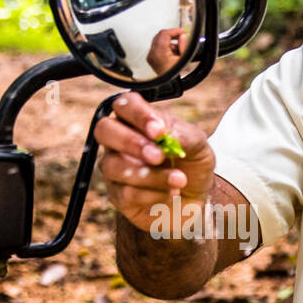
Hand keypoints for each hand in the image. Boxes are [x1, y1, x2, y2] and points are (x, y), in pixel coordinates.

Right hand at [94, 90, 213, 234]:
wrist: (197, 197)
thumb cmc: (191, 163)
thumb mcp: (198, 145)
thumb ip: (183, 135)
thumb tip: (164, 133)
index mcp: (137, 120)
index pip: (124, 104)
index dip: (137, 115)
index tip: (159, 131)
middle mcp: (119, 142)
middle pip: (104, 130)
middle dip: (131, 142)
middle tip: (158, 156)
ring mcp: (114, 168)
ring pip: (114, 166)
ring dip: (150, 175)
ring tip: (179, 180)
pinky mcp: (118, 195)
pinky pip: (126, 194)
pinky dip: (153, 194)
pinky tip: (171, 193)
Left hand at [146, 28, 185, 74]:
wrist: (168, 85)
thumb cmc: (175, 76)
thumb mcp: (184, 59)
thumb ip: (184, 45)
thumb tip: (182, 36)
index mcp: (159, 52)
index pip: (165, 34)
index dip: (174, 30)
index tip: (182, 31)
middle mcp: (153, 53)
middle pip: (160, 35)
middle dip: (171, 34)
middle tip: (180, 36)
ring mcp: (150, 56)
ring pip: (158, 40)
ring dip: (168, 40)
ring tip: (178, 47)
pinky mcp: (151, 58)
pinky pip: (157, 46)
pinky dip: (165, 45)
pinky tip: (172, 51)